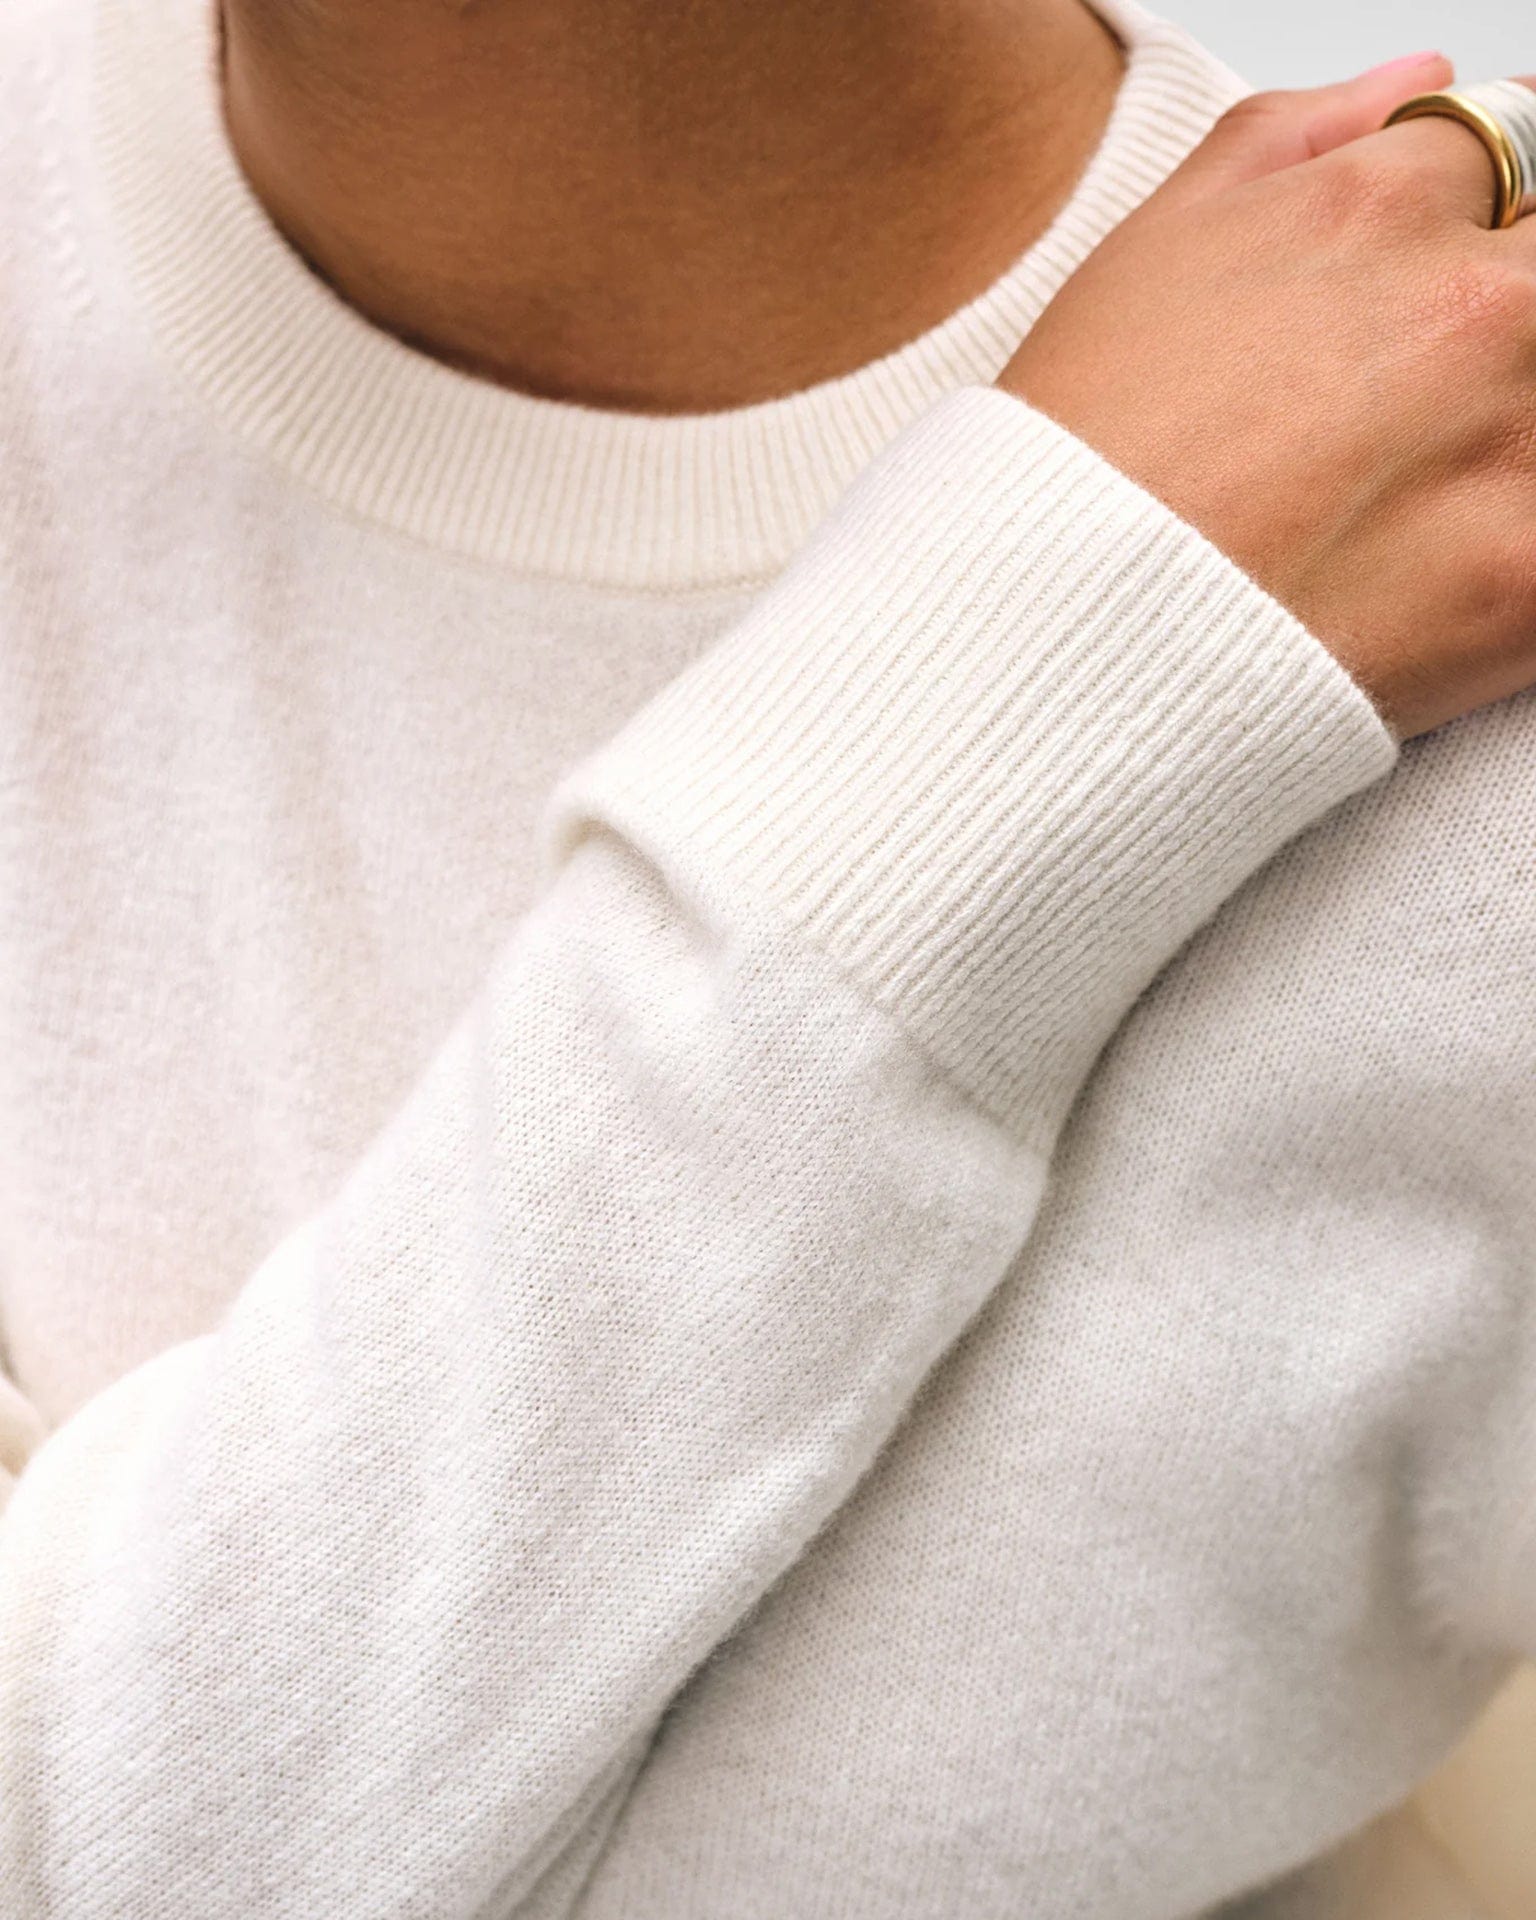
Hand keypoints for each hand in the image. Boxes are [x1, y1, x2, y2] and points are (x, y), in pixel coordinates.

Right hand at [999, 55, 1535, 740]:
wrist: (1051, 646)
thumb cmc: (1079, 469)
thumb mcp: (1148, 250)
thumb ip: (1292, 139)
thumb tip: (1412, 85)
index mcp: (1378, 210)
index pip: (1522, 159)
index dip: (1484, 228)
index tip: (1453, 281)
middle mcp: (1468, 308)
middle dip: (1503, 322)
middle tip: (1416, 400)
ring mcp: (1515, 443)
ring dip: (1512, 431)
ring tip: (1405, 497)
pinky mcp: (1531, 577)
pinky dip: (1517, 542)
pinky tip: (1439, 567)